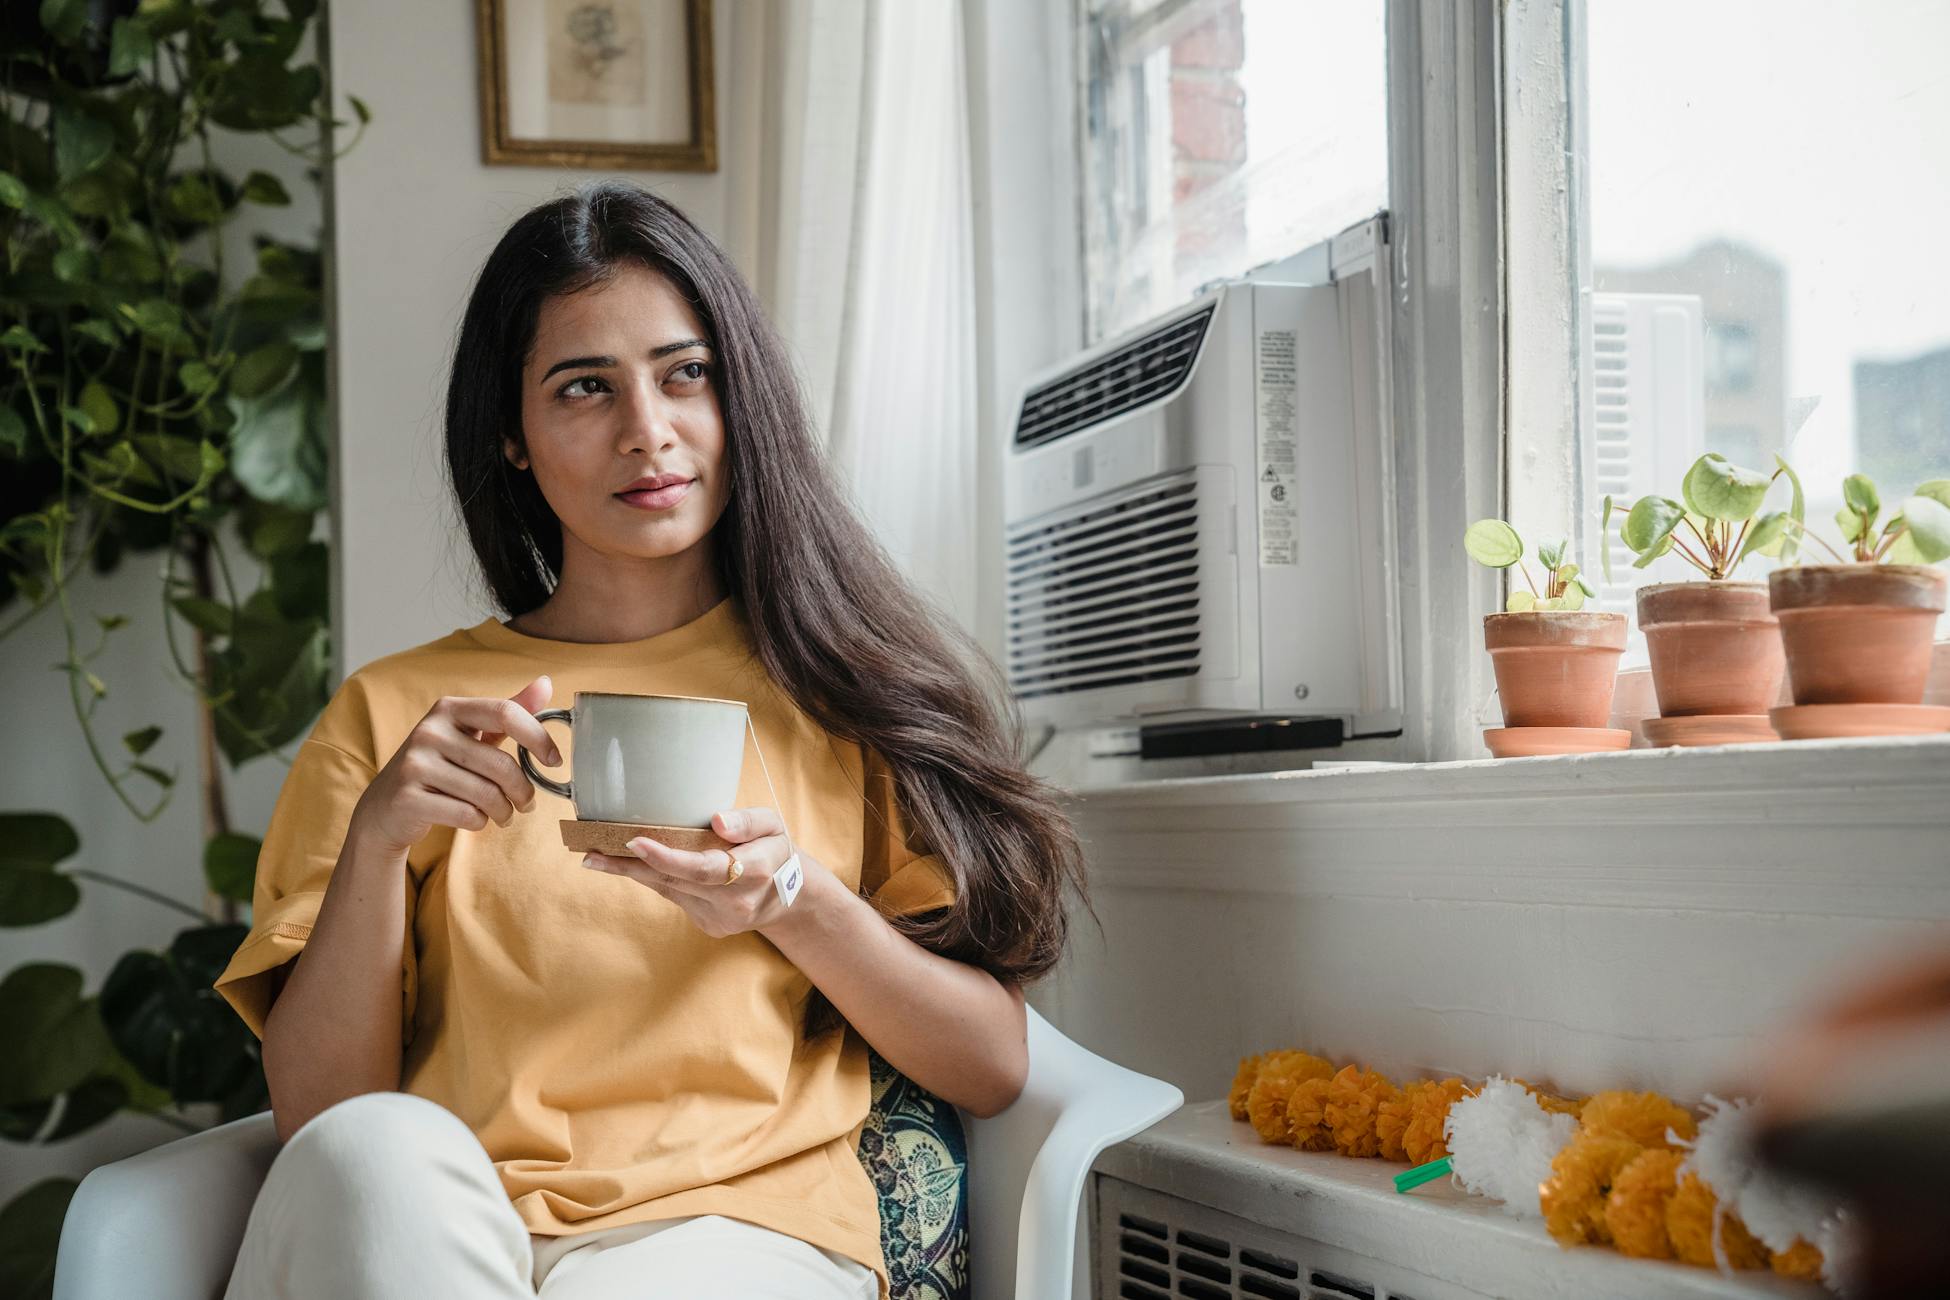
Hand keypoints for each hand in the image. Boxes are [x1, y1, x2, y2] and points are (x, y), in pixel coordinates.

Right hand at [350, 676, 558, 856]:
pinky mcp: (407, 798)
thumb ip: (508, 711)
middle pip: (500, 764)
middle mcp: (428, 731)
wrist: (386, 807)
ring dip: (503, 811)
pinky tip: (476, 819)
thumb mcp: (471, 734)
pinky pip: (466, 815)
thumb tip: (546, 683)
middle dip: (523, 790)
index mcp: (448, 709)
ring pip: (486, 794)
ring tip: (503, 815)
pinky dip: (480, 822)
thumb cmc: (440, 766)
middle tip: (527, 803)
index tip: (555, 760)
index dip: (538, 737)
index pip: (505, 712)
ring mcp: (414, 764)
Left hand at [581, 806, 812, 938]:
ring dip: (632, 873)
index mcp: (753, 871)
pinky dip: (656, 879)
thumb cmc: (775, 851)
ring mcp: (719, 918)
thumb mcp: (774, 824)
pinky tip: (635, 865)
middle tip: (591, 853)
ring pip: (668, 890)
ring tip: (595, 857)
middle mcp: (735, 901)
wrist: (788, 896)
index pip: (704, 867)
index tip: (635, 841)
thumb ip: (749, 820)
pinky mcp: (708, 926)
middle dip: (631, 866)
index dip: (666, 857)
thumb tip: (717, 820)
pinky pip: (675, 897)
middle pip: (675, 881)